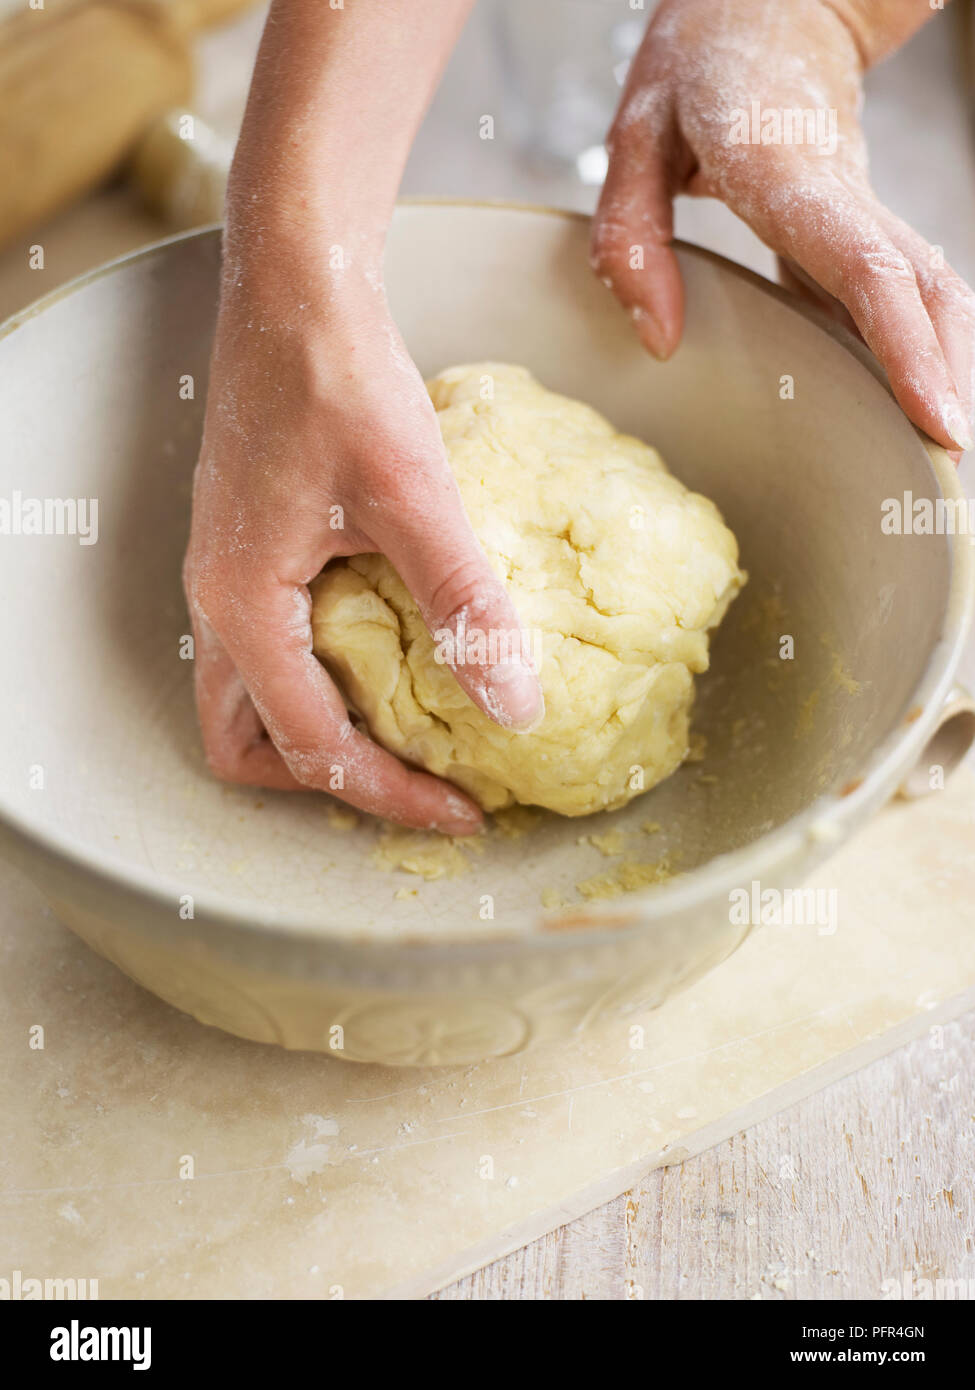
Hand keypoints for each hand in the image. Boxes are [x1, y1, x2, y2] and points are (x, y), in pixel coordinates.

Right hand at [183, 250, 541, 832]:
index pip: (311, 749)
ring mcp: (228, 575)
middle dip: (328, 779)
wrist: (296, 288)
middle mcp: (221, 603)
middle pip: (250, 745)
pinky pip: (270, 649)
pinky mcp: (251, 549)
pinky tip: (392, 656)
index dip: (390, 794)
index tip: (464, 811)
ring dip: (318, 732)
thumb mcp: (415, 497)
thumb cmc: (340, 377)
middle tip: (415, 781)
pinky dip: (321, 679)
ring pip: (250, 700)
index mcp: (246, 608)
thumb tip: (515, 705)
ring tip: (406, 734)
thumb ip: (463, 604)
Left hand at [592, 0, 974, 454]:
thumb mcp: (636, 135)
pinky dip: (906, 347)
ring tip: (933, 450)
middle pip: (922, 287)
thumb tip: (660, 341)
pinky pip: (893, 290)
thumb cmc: (699, 64)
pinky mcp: (858, 223)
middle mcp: (843, 190)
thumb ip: (633, 238)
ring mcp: (860, 206)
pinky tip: (893, 403)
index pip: (866, 266)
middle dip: (944, 375)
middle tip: (950, 463)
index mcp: (787, 168)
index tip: (938, 417)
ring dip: (940, 363)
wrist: (771, 1)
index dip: (907, 344)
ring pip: (925, 288)